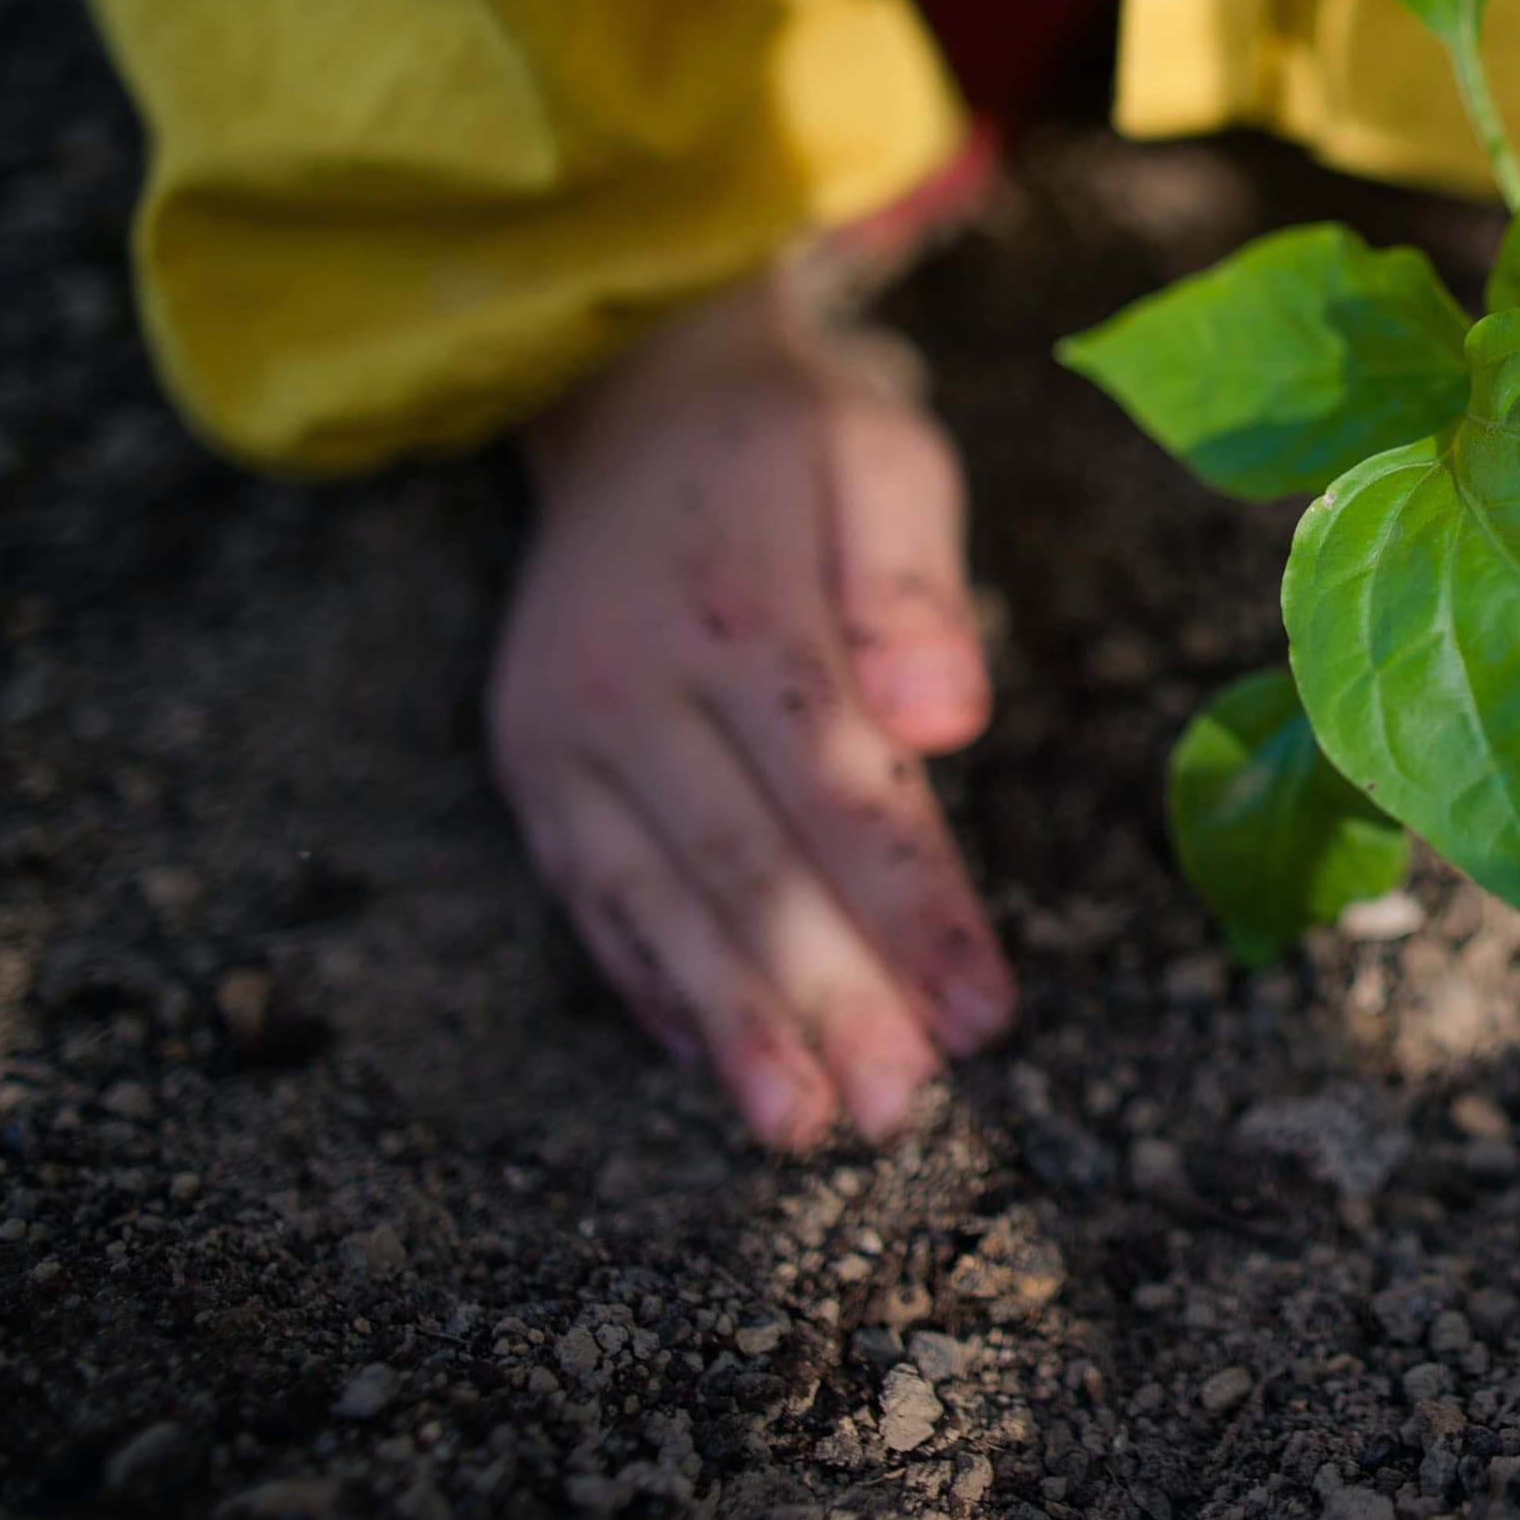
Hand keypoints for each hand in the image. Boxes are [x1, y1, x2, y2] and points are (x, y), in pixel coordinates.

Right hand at [487, 267, 1012, 1148]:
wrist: (633, 396)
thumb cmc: (796, 447)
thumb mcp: (882, 464)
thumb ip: (911, 586)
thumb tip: (947, 718)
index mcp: (737, 614)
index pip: (839, 791)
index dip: (914, 909)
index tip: (985, 1015)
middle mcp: (632, 685)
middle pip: (743, 868)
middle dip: (826, 999)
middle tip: (896, 1107)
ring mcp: (565, 733)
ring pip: (653, 901)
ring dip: (728, 1024)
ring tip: (797, 1123)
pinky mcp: (534, 766)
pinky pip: (591, 893)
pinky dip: (651, 983)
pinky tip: (709, 1061)